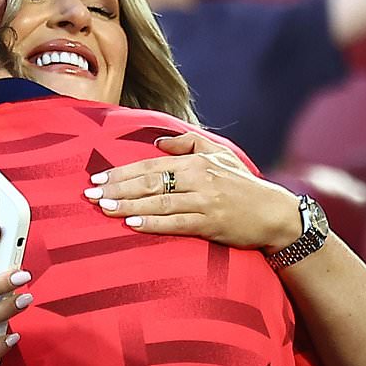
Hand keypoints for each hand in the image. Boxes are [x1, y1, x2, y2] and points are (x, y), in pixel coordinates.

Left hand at [83, 132, 300, 252]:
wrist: (275, 214)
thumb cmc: (243, 185)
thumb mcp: (219, 154)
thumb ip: (187, 144)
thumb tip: (157, 141)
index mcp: (197, 161)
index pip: (151, 164)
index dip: (122, 171)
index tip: (98, 177)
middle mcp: (199, 178)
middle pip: (150, 182)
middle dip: (117, 188)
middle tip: (90, 194)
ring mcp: (205, 201)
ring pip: (160, 202)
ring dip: (128, 205)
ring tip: (104, 208)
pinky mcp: (211, 224)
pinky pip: (177, 223)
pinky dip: (154, 223)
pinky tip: (132, 224)